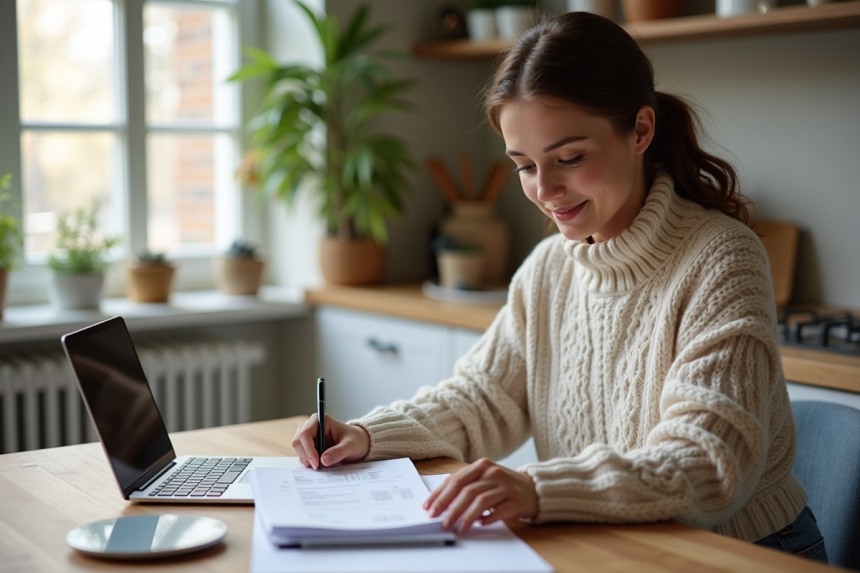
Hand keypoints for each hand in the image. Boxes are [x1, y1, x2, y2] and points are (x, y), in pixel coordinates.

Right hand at [291, 414, 369, 469]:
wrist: (358, 443)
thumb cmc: (356, 440)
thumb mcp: (350, 446)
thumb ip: (338, 452)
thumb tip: (324, 460)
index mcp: (321, 420)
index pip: (305, 433)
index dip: (308, 449)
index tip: (317, 462)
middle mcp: (312, 426)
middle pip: (298, 441)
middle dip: (306, 455)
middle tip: (318, 466)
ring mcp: (309, 435)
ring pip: (298, 448)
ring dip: (306, 459)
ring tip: (321, 465)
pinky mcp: (309, 445)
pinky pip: (302, 454)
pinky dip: (308, 461)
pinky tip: (319, 463)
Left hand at [422, 458, 538, 533]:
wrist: (534, 488)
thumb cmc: (503, 485)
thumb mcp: (484, 478)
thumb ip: (465, 484)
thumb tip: (439, 500)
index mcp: (482, 465)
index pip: (455, 480)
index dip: (439, 494)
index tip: (428, 507)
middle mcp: (493, 473)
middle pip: (465, 489)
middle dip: (448, 506)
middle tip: (437, 520)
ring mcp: (505, 486)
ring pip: (479, 500)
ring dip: (465, 516)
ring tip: (456, 527)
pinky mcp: (516, 500)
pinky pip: (498, 511)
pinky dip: (486, 518)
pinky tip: (478, 524)